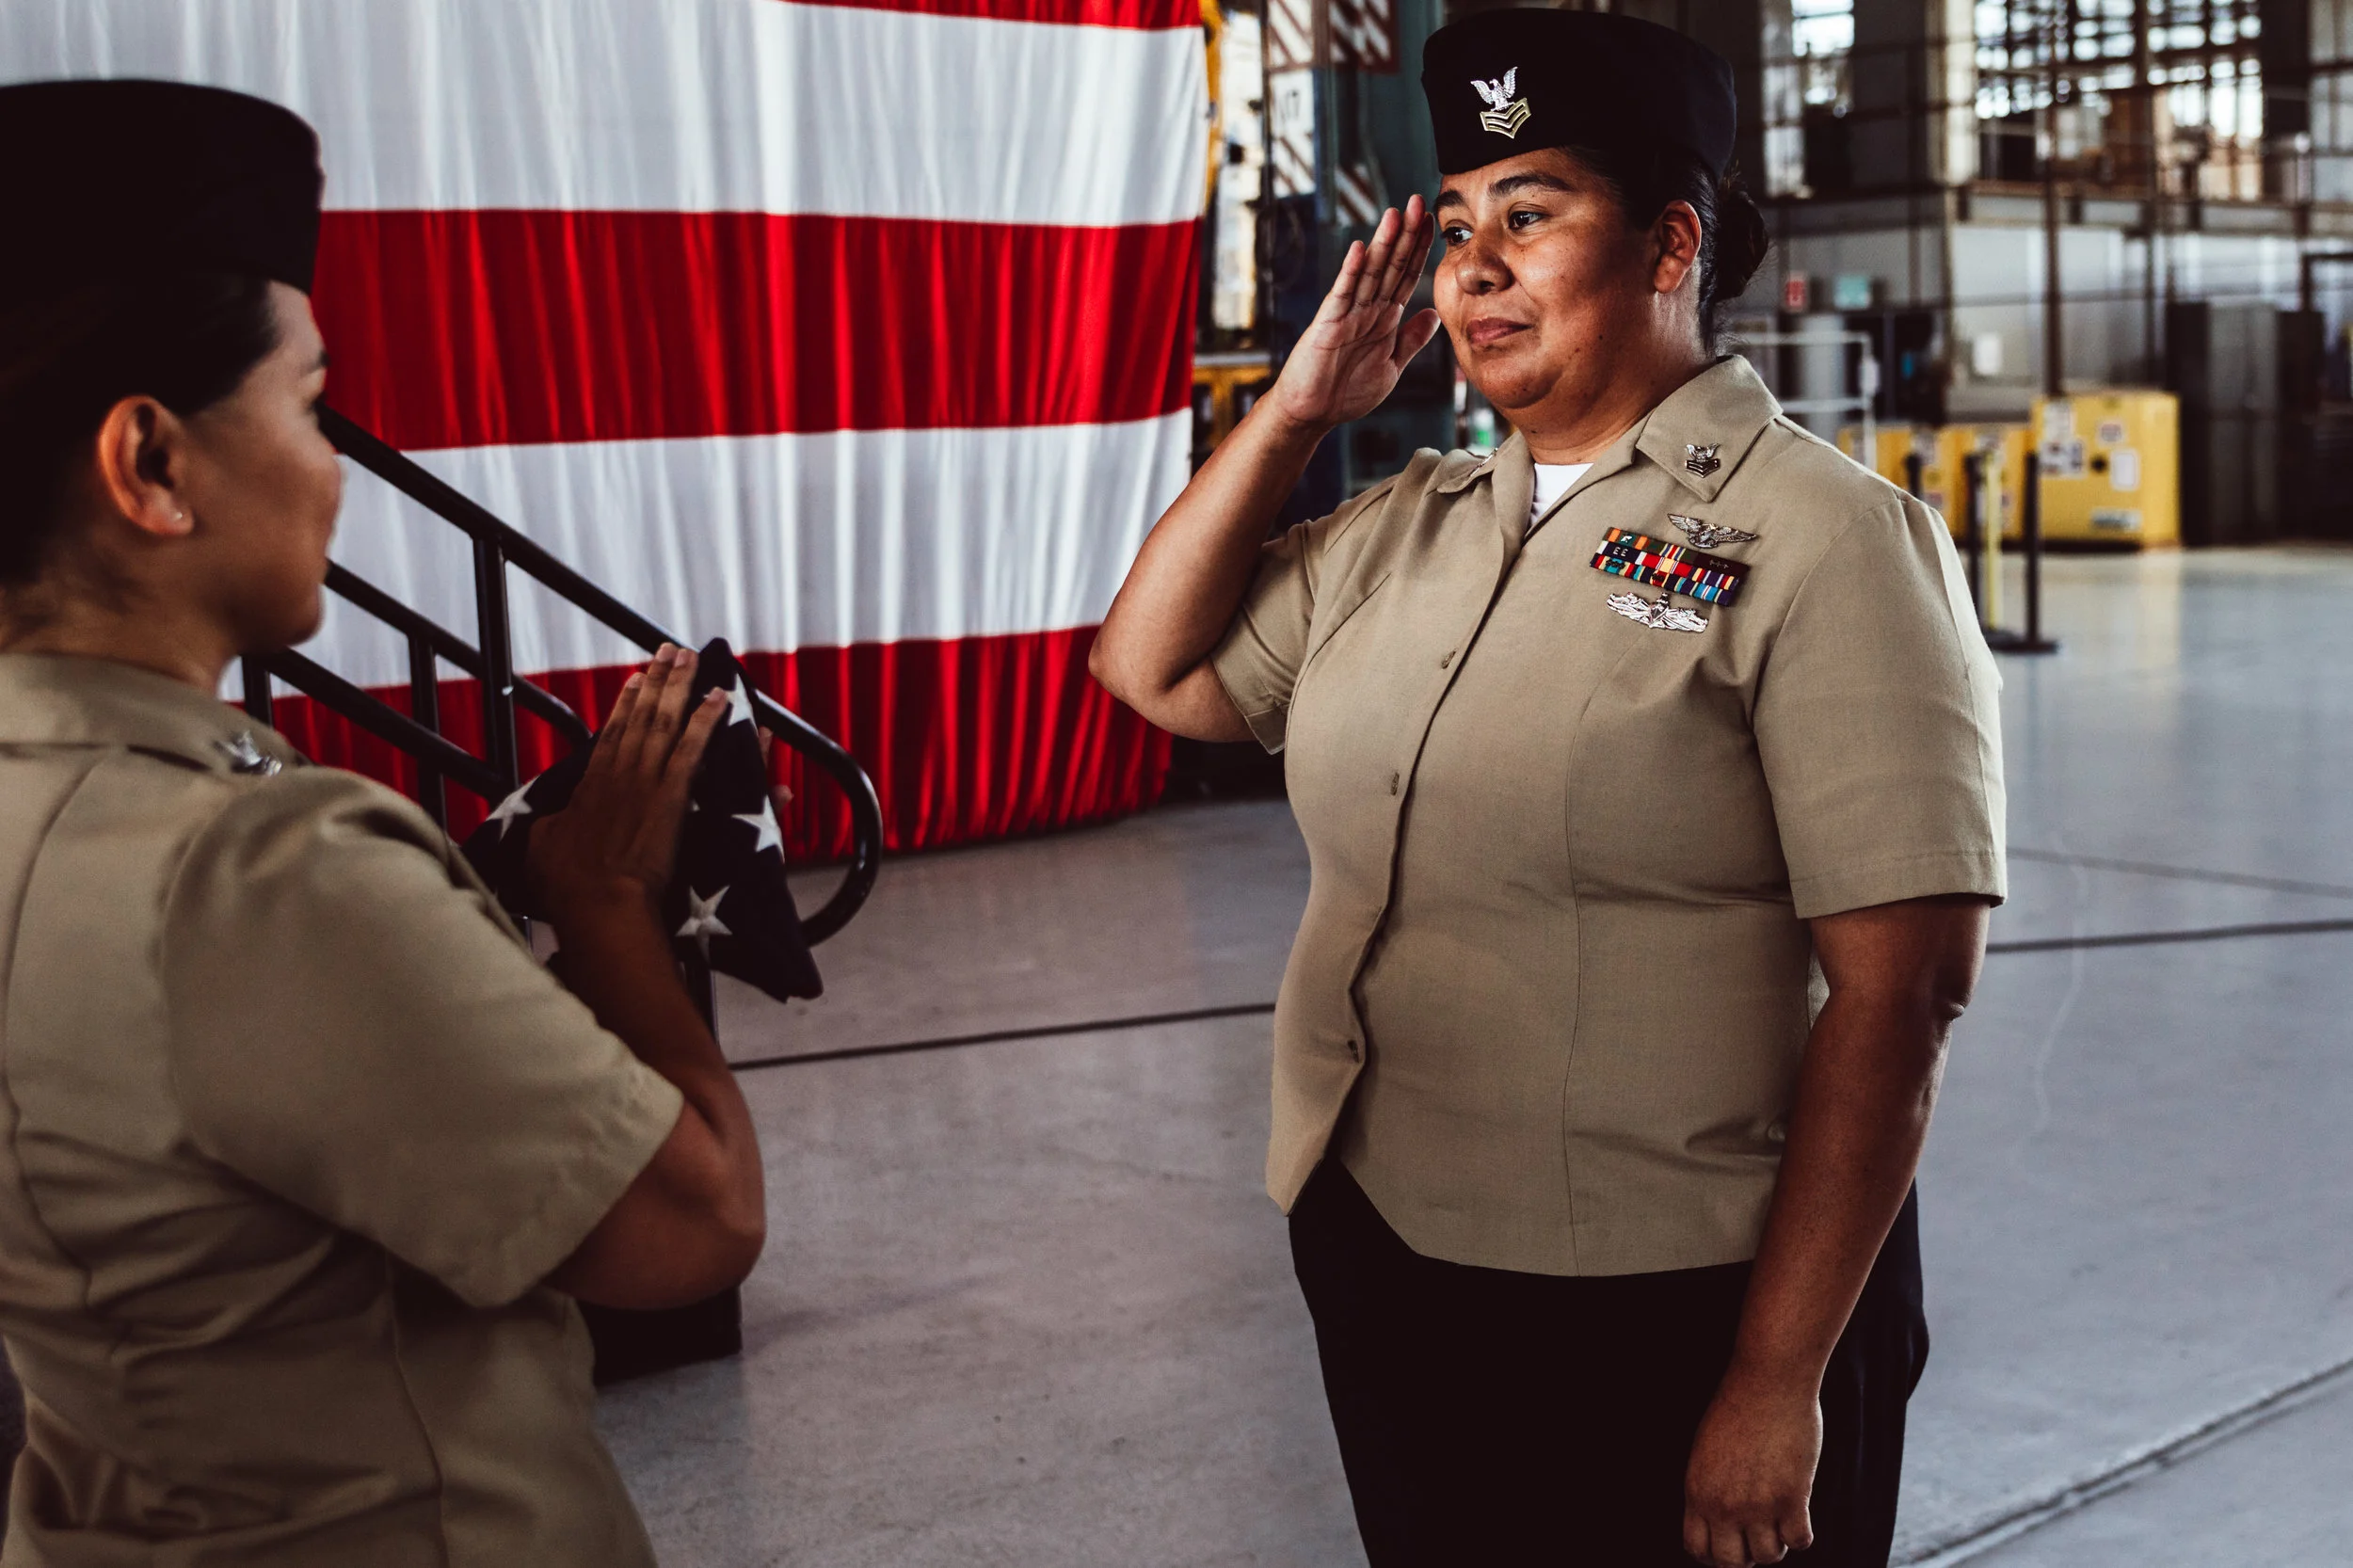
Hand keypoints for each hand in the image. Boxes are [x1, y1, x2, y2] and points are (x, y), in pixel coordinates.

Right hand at [529, 643, 727, 924]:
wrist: (597, 904)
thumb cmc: (568, 887)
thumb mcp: (542, 849)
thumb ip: (551, 826)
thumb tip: (551, 822)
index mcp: (589, 785)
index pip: (611, 734)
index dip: (626, 704)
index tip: (636, 679)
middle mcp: (619, 774)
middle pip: (641, 717)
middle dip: (658, 681)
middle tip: (671, 652)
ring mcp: (645, 781)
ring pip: (665, 723)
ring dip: (680, 687)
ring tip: (692, 658)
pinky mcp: (671, 795)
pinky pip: (693, 749)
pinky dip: (707, 721)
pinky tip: (720, 699)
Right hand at [1259, 196, 1442, 433]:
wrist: (1312, 413)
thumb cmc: (1346, 392)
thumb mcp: (1391, 367)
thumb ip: (1411, 340)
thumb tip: (1434, 314)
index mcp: (1384, 319)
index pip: (1406, 276)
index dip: (1420, 250)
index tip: (1433, 223)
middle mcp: (1367, 310)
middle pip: (1391, 266)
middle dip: (1406, 235)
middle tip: (1419, 202)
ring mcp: (1347, 314)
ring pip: (1370, 273)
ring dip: (1383, 244)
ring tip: (1395, 214)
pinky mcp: (1328, 325)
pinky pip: (1343, 294)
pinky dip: (1352, 272)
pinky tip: (1361, 248)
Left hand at [1683, 1368, 1823, 1566]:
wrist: (1768, 1383)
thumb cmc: (1737, 1409)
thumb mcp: (1706, 1451)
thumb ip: (1709, 1488)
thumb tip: (1719, 1519)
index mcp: (1697, 1492)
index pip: (1697, 1549)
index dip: (1713, 1554)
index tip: (1728, 1545)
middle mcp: (1724, 1505)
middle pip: (1731, 1562)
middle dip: (1744, 1556)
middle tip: (1756, 1538)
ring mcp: (1758, 1505)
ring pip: (1768, 1556)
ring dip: (1775, 1544)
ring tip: (1778, 1522)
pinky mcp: (1793, 1498)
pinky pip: (1800, 1541)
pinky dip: (1801, 1534)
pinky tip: (1799, 1514)